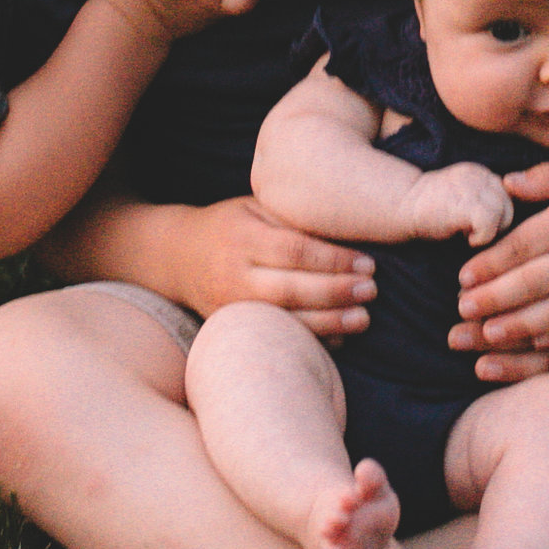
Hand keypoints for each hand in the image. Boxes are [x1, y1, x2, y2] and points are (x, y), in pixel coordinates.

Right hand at [173, 196, 374, 337]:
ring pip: (283, 319)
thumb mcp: (256, 208)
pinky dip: (310, 339)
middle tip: (371, 291)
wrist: (177, 257)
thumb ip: (294, 220)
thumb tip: (350, 233)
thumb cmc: (230, 226)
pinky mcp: (231, 328)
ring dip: (328, 322)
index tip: (367, 263)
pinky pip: (274, 337)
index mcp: (241, 237)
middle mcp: (232, 274)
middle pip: (290, 289)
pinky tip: (340, 336)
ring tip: (363, 318)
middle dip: (336, 292)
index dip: (333, 259)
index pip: (294, 251)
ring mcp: (229, 306)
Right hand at [401, 163, 512, 246]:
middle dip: (496, 224)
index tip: (472, 224)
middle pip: (510, 206)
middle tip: (469, 230)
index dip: (496, 216)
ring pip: (505, 215)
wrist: (402, 205)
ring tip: (465, 232)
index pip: (508, 197)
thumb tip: (507, 222)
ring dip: (488, 232)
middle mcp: (482, 175)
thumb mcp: (463, 197)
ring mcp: (476, 187)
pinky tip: (463, 236)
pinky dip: (481, 238)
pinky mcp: (469, 203)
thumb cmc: (430, 210)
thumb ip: (485, 200)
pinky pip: (491, 225)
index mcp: (481, 173)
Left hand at [455, 149, 548, 350]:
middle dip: (494, 300)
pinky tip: (536, 341)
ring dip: (520, 325)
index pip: (524, 246)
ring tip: (490, 334)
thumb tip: (503, 186)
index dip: (490, 265)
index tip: (462, 279)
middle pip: (534, 283)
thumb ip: (546, 176)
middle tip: (462, 313)